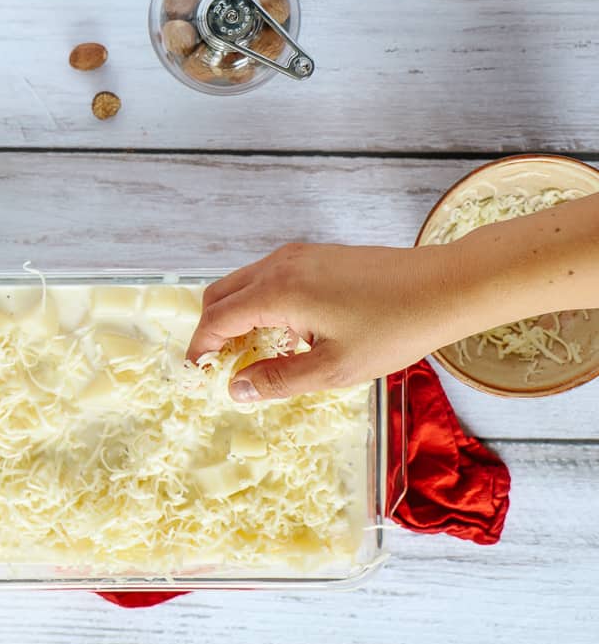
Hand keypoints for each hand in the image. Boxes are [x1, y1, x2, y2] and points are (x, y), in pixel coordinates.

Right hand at [186, 243, 459, 401]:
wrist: (445, 286)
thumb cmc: (394, 328)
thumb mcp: (334, 368)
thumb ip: (278, 379)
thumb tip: (236, 388)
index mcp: (278, 292)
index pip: (217, 318)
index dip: (201, 348)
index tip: (198, 374)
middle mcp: (279, 265)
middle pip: (220, 294)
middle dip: (212, 330)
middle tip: (221, 365)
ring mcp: (298, 255)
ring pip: (243, 284)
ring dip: (236, 316)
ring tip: (254, 353)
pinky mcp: (315, 255)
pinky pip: (268, 278)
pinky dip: (259, 304)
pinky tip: (286, 332)